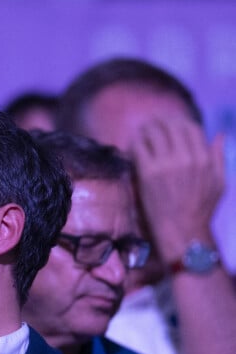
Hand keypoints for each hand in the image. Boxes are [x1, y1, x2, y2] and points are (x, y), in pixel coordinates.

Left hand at [130, 118, 224, 262]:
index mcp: (204, 159)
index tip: (171, 124)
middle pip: (171, 126)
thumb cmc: (201, 210)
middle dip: (161, 122)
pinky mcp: (148, 173)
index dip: (179, 122)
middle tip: (152, 123)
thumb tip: (220, 134)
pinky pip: (139, 147)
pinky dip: (136, 142)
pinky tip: (134, 144)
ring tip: (142, 131)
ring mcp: (166, 164)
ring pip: (154, 133)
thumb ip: (219, 157)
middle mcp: (186, 158)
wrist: (182, 231)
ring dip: (146, 129)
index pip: (191, 128)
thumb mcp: (219, 183)